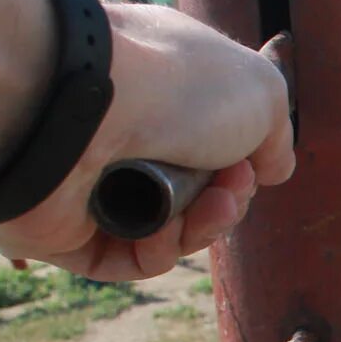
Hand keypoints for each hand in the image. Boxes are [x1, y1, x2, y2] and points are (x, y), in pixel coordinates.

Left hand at [0, 4, 293, 280]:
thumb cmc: (170, 84)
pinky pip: (125, 258)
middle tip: (233, 186)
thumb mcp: (260, 90)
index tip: (256, 161)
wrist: (73, 103)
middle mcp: (124, 126)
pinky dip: (157, 252)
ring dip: (203, 227)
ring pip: (166, 227)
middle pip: (195, 188)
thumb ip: (276, 134)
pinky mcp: (63, 226)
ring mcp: (91, 177)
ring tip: (212, 209)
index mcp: (162, 84)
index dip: (244, 158)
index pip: (211, 134)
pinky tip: (166, 233)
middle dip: (228, 197)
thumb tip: (270, 170)